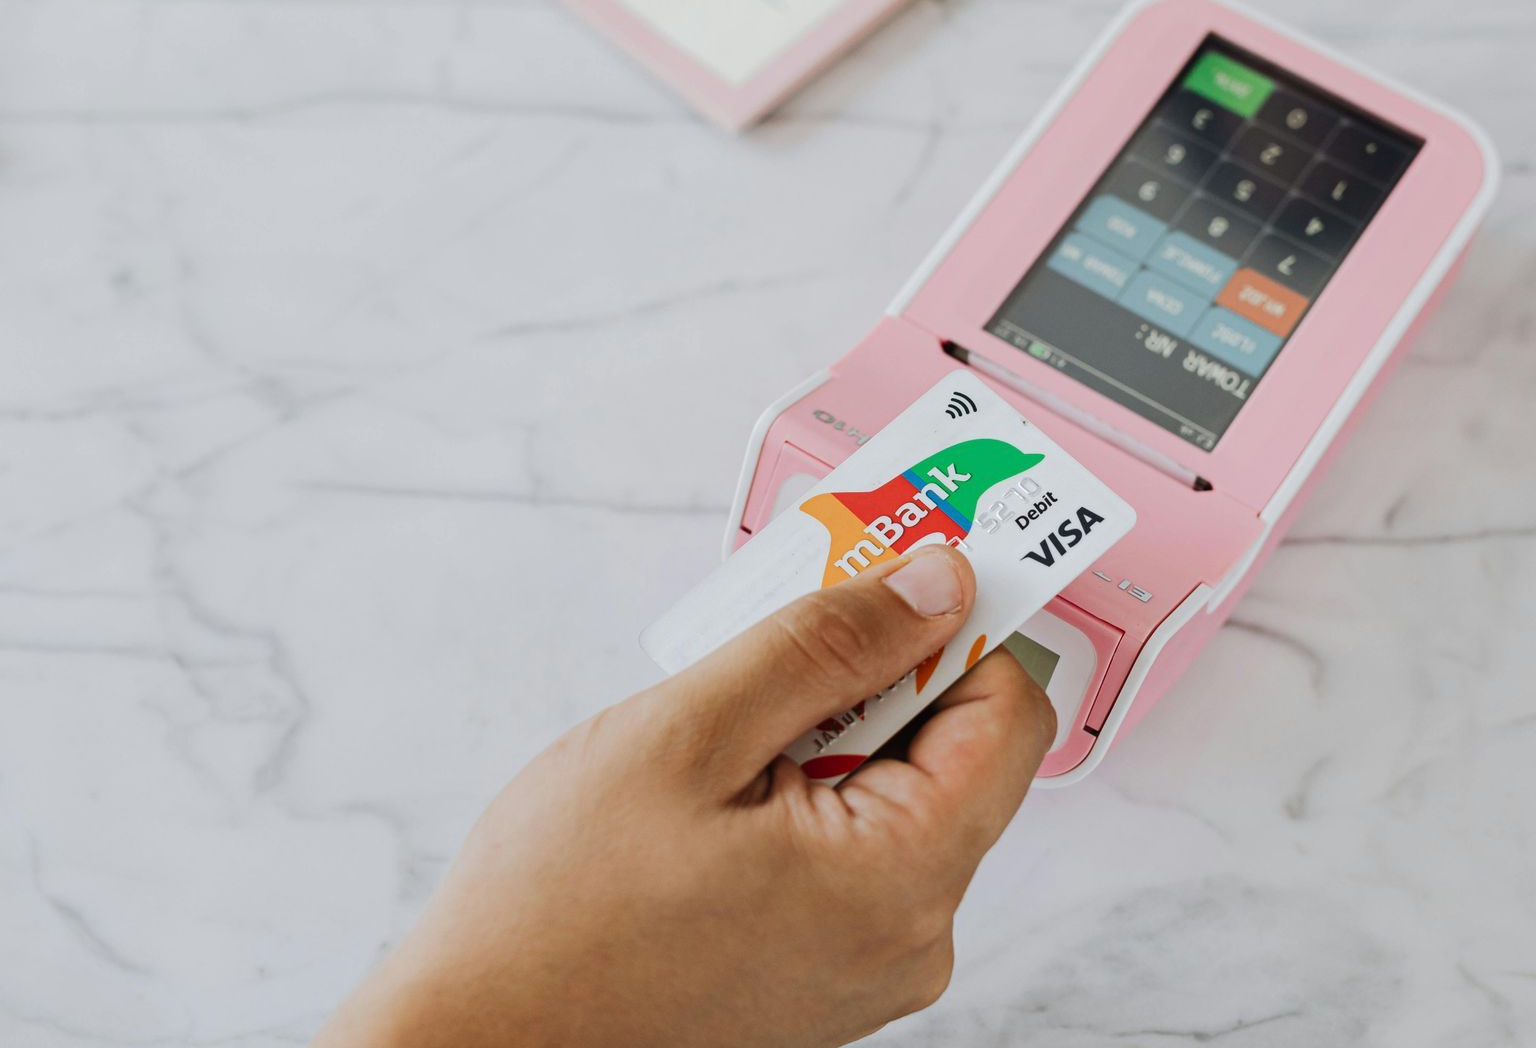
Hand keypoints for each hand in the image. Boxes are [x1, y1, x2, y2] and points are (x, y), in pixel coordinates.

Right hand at [313, 545, 1054, 1047]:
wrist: (481, 1041)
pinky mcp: (829, 975)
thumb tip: (939, 585)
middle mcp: (913, 937)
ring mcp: (872, 966)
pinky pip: (859, 852)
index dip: (960, 630)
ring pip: (900, 799)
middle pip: (955, 755)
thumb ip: (828, 647)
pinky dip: (811, 797)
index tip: (893, 576)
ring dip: (832, 736)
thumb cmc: (558, 909)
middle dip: (877, 678)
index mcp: (902, 879)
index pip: (1011, 717)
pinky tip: (723, 791)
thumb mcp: (691, 734)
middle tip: (777, 642)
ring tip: (726, 733)